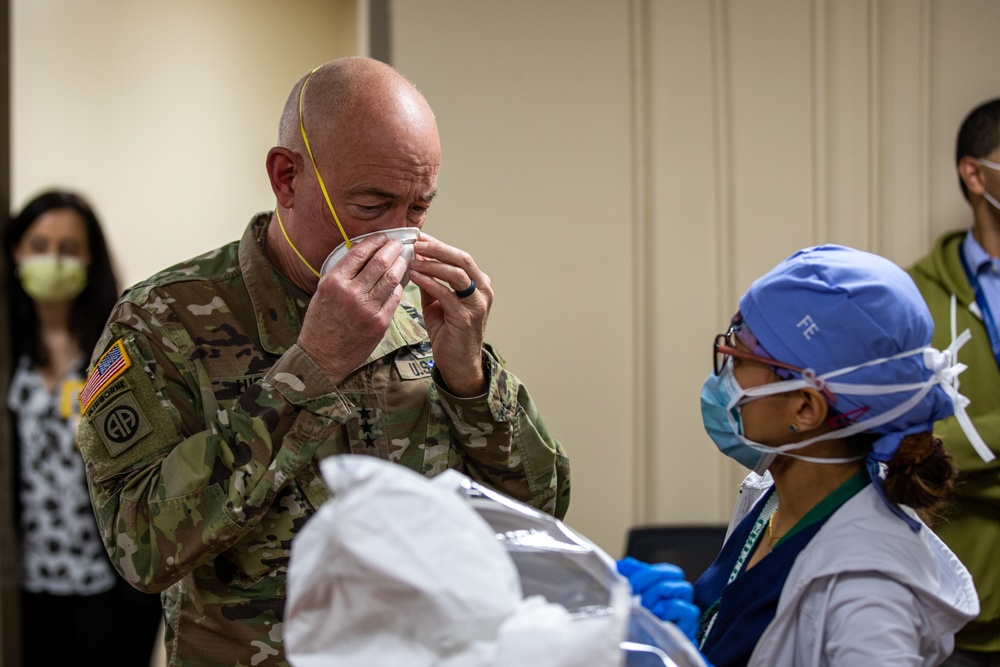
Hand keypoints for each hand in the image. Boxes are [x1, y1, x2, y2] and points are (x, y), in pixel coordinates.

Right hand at [298, 233, 407, 383]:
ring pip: (392, 278)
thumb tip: (363, 254)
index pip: (360, 252)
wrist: (321, 357)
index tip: (383, 237)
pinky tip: (398, 283)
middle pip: (381, 262)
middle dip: (393, 249)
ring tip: (403, 260)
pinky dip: (398, 288)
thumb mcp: (322, 292)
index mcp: (334, 282)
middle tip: (398, 244)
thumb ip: (342, 274)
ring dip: (401, 265)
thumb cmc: (320, 323)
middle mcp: (351, 293)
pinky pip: (395, 298)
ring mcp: (368, 308)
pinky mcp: (380, 322)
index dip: (375, 241)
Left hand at [407, 233, 492, 396]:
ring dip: (432, 263)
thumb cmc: (449, 334)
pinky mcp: (466, 317)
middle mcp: (483, 291)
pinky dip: (429, 282)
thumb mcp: (438, 304)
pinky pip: (446, 294)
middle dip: (437, 248)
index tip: (418, 237)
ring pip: (456, 273)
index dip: (438, 245)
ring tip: (413, 258)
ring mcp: (477, 304)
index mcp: (479, 285)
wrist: (458, 364)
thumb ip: (431, 283)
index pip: (459, 257)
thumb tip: (416, 261)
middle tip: (416, 242)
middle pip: (462, 259)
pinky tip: (415, 276)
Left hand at [617, 556, 700, 640]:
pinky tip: (658, 615)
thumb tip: (623, 565)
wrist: (652, 647)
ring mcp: (687, 607)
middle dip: (650, 578)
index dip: (645, 570)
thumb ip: (630, 579)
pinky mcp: (691, 624)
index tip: (627, 578)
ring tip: (645, 605)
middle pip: (675, 573)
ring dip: (659, 593)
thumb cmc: (645, 620)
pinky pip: (687, 610)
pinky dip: (671, 609)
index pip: (663, 568)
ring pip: (683, 587)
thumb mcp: (634, 597)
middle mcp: (680, 593)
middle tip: (634, 590)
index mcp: (668, 584)